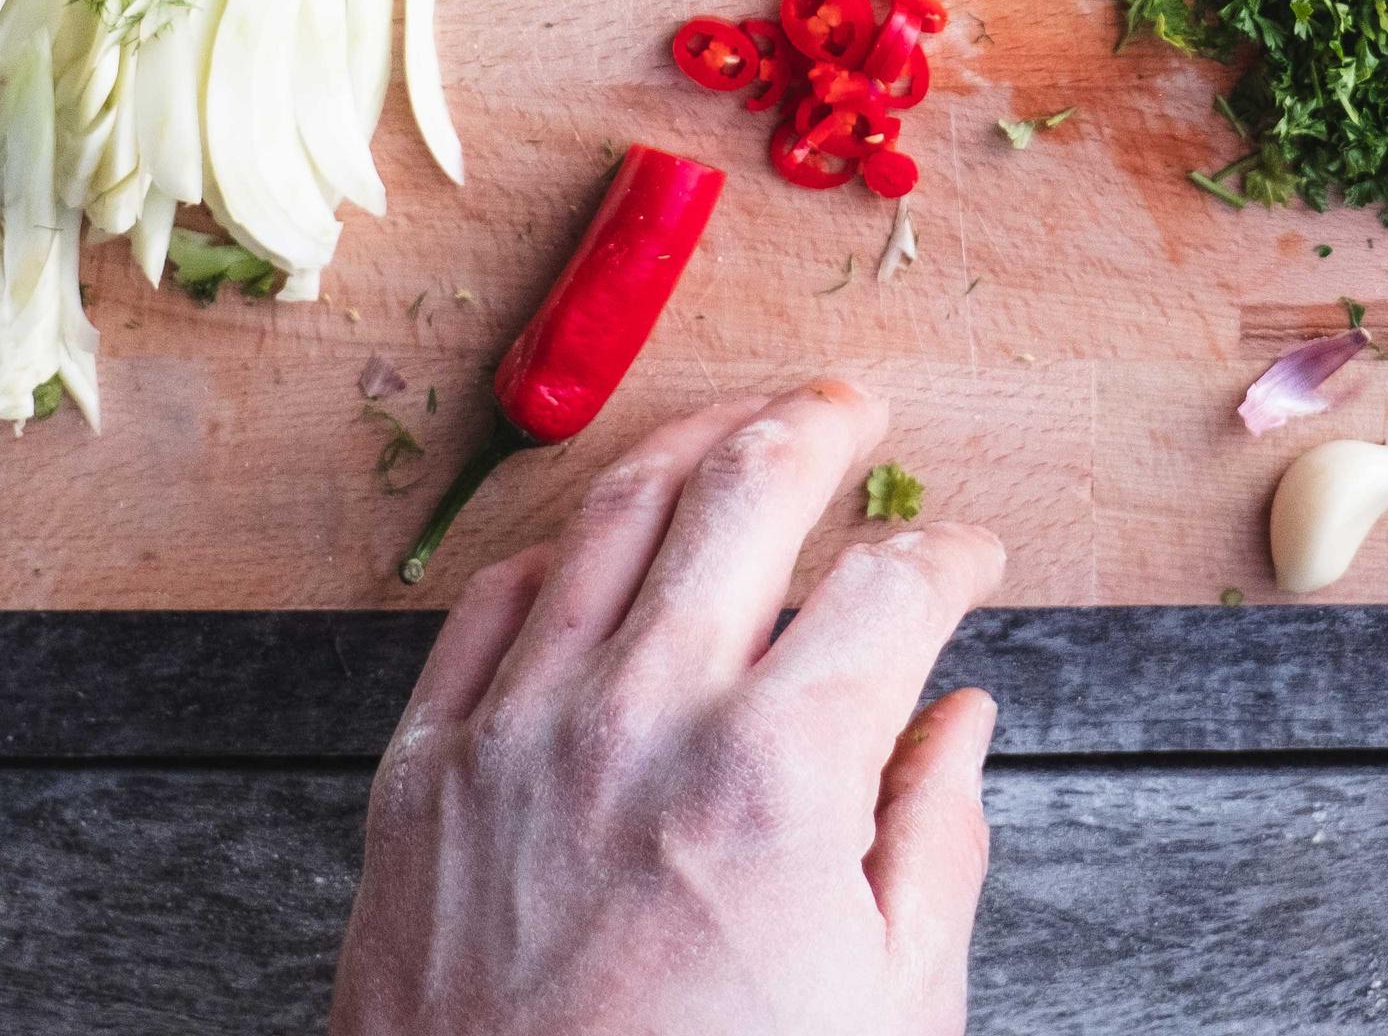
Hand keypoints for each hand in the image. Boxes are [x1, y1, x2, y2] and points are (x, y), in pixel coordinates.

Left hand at [331, 379, 1006, 1035]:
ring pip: (610, 515)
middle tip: (856, 411)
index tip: (966, 557)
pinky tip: (603, 542)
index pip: (890, 585)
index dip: (948, 552)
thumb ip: (935, 842)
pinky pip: (491, 604)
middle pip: (746, 491)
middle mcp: (642, 715)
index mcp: (779, 772)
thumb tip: (959, 720)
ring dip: (691, 447)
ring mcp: (516, 732)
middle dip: (819, 428)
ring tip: (741, 426)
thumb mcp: (887, 1009)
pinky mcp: (421, 772)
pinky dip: (562, 550)